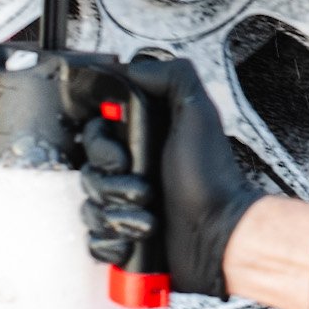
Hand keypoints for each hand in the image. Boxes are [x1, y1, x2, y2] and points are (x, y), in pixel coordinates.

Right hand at [70, 56, 262, 296]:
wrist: (219, 235)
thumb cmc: (213, 181)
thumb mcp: (198, 114)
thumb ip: (173, 78)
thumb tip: (136, 67)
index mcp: (145, 142)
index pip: (95, 136)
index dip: (101, 146)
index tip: (123, 155)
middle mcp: (134, 172)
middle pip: (89, 173)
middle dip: (113, 184)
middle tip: (144, 186)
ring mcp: (128, 206)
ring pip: (90, 209)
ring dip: (118, 215)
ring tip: (148, 215)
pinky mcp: (125, 239)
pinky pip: (95, 241)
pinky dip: (113, 242)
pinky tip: (137, 236)